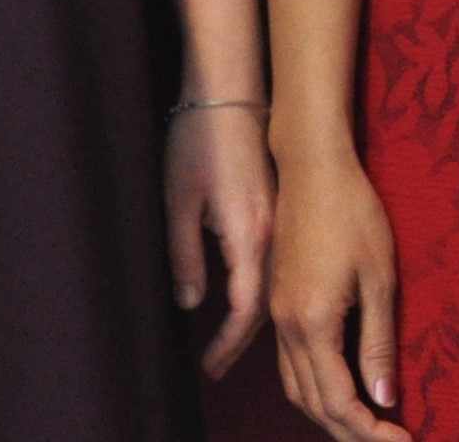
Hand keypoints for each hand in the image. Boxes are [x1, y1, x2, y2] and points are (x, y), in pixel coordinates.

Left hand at [166, 103, 274, 375]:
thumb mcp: (179, 200)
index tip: (210, 366)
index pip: (244, 308)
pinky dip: (261, 289)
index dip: (228, 343)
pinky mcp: (277, 207)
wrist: (230, 92)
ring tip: (230, 341)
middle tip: (217, 365)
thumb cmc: (199, 141)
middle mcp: (271, 233)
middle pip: (265, 303)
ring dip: (254, 317)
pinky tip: (247, 298)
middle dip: (241, 339)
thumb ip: (185, 255)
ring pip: (273, 283)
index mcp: (248, 233)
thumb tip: (193, 303)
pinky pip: (274, 263)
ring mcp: (279, 219)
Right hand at [266, 134, 409, 441]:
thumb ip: (378, 343)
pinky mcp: (277, 301)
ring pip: (295, 388)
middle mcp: (286, 326)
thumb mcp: (379, 278)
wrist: (312, 166)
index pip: (338, 402)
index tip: (403, 440)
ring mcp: (277, 315)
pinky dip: (313, 388)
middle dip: (349, 432)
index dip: (370, 431)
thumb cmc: (353, 212)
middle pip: (313, 404)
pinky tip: (338, 387)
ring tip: (367, 425)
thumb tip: (385, 400)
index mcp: (312, 323)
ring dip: (328, 414)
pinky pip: (289, 364)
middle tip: (389, 441)